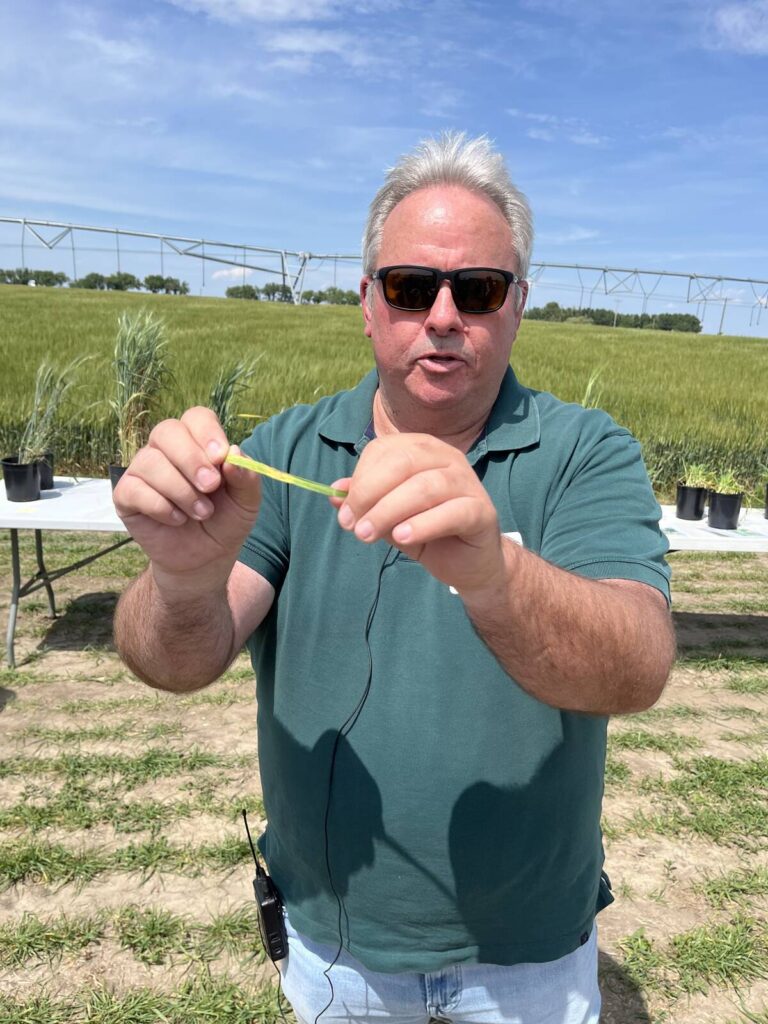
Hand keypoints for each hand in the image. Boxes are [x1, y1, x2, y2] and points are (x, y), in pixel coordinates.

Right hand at [112, 407, 261, 589]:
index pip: (196, 418)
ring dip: (180, 490)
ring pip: (150, 462)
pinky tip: (177, 520)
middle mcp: (166, 450)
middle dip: (191, 459)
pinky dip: (159, 506)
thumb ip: (246, 477)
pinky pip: (133, 489)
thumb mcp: (247, 502)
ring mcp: (143, 471)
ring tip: (201, 513)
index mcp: (197, 443)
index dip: (207, 432)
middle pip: (167, 431)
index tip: (221, 456)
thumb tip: (235, 452)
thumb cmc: (225, 522)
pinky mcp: (126, 496)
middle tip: (211, 486)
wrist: (205, 559)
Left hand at [331, 434, 503, 593]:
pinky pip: (451, 512)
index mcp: (422, 449)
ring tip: (368, 535)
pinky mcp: (482, 511)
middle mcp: (447, 457)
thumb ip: (366, 502)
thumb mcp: (389, 517)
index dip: (359, 479)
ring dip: (389, 511)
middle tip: (354, 526)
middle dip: (370, 494)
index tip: (344, 511)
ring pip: (424, 487)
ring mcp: (468, 482)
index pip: (383, 450)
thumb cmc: (428, 532)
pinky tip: (402, 537)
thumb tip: (334, 493)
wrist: (468, 563)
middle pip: (403, 463)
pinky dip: (422, 524)